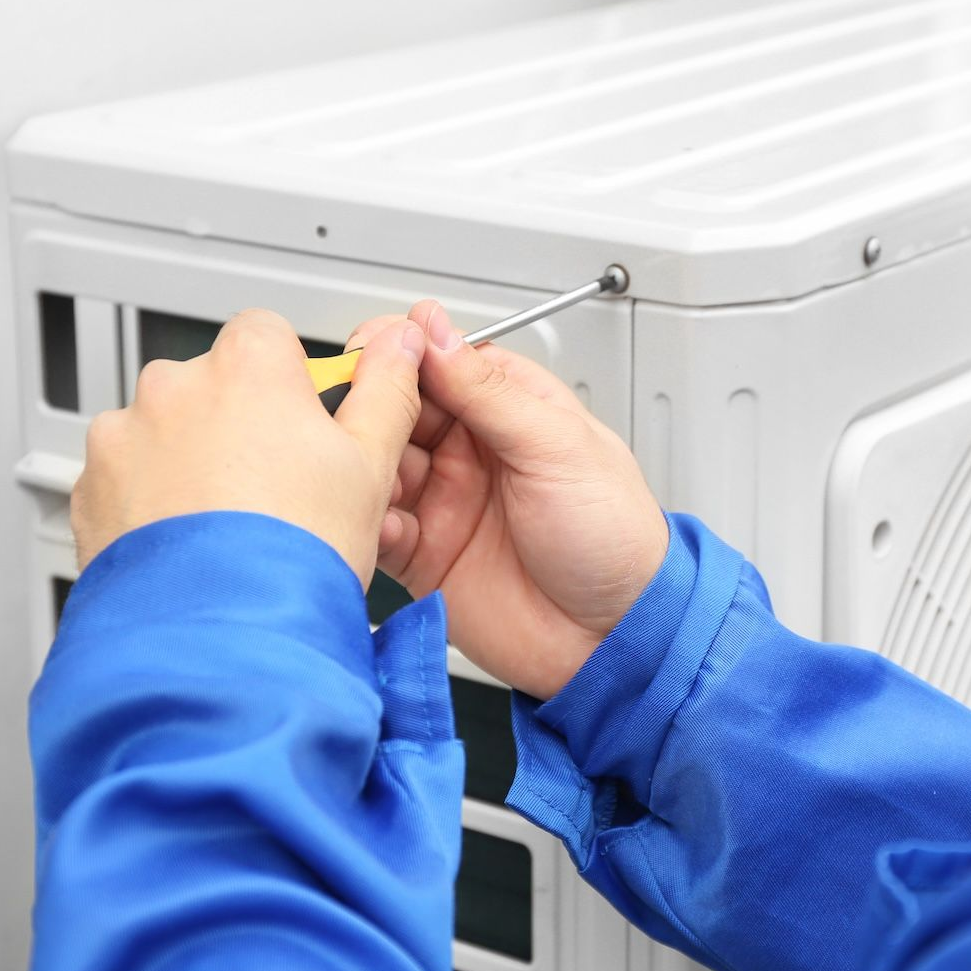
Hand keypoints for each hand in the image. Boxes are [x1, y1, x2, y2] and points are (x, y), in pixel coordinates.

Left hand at [71, 309, 424, 583]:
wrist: (220, 641)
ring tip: (227, 526)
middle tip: (272, 488)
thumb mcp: (370, 465)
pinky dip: (148, 501)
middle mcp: (174, 387)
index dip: (289, 382)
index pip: (267, 335)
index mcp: (246, 366)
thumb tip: (399, 345)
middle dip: (235, 423)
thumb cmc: (295, 555)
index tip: (302, 425)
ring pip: (164, 431)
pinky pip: (124, 477)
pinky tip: (188, 543)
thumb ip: (385, 389)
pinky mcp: (91, 487)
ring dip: (187, 461)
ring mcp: (124, 436)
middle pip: (213, 384)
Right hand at [351, 302, 668, 699]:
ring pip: (377, 461)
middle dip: (370, 403)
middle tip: (356, 411)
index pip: (438, 359)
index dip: (400, 350)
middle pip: (396, 406)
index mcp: (508, 408)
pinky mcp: (422, 553)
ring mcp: (443, 499)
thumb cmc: (613, 539)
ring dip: (363, 459)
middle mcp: (469, 449)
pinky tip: (374, 518)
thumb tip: (432, 329)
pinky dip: (365, 518)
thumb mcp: (557, 446)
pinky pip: (376, 524)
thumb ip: (489, 391)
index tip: (372, 351)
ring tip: (364, 467)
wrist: (614, 640)